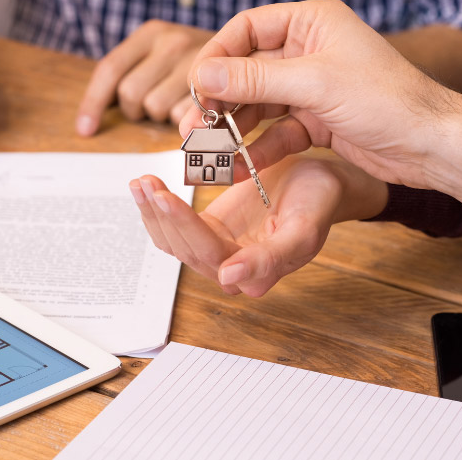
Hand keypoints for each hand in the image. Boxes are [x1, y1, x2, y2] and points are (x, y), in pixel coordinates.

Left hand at [76, 20, 214, 135]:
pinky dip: (185, 120)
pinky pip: (183, 117)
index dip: (93, 103)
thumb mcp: (161, 53)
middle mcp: (171, 42)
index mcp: (151, 33)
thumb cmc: (196, 61)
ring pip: (155, 109)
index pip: (110, 70)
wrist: (251, 50)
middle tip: (152, 106)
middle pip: (130, 94)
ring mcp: (196, 63)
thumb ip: (133, 72)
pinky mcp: (217, 88)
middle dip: (136, 109)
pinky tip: (196, 110)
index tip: (86, 129)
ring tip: (177, 104)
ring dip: (161, 115)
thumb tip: (91, 117)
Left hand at [129, 156, 386, 296]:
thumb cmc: (318, 201)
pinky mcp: (208, 231)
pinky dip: (157, 208)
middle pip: (184, 248)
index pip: (210, 253)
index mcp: (256, 274)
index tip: (165, 198)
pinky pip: (175, 227)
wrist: (320, 182)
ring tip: (141, 182)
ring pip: (173, 241)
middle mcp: (232, 270)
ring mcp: (217, 251)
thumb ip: (272, 258)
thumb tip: (229, 280)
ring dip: (153, 212)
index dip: (185, 226)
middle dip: (162, 215)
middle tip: (145, 182)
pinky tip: (146, 186)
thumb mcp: (304, 227)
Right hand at [182, 0, 457, 190]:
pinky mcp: (317, 121)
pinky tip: (239, 166)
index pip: (248, 29)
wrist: (433, 146)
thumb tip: (202, 75)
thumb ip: (254, 80)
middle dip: (219, 99)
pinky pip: (276, 131)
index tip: (195, 85)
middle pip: (247, 70)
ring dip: (233, 128)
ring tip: (208, 151)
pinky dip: (258, 148)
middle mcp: (309, 51)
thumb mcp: (315, 84)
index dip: (217, 56)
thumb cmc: (388, 100)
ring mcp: (312, 88)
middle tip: (193, 126)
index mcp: (312, 23)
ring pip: (258, 105)